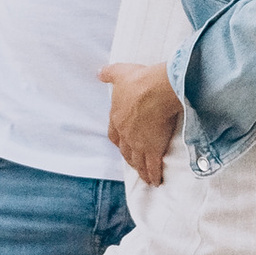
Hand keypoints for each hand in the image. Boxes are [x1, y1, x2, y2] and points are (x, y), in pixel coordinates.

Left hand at [100, 59, 181, 189]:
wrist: (155, 90)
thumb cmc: (139, 80)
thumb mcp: (120, 72)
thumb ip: (109, 74)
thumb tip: (98, 73)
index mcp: (117, 117)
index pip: (114, 134)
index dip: (118, 140)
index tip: (121, 144)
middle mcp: (126, 133)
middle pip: (126, 151)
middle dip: (130, 158)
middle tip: (134, 163)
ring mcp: (139, 143)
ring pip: (138, 161)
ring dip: (141, 170)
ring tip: (146, 177)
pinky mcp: (153, 148)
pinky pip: (153, 166)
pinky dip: (154, 175)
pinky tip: (157, 182)